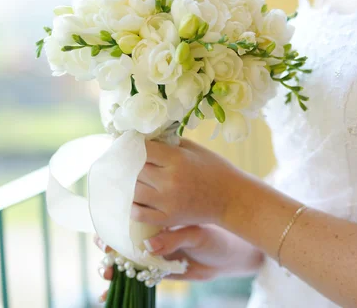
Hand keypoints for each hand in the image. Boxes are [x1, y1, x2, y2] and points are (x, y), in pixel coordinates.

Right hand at [94, 226, 263, 298]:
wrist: (230, 257)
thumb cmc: (216, 237)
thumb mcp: (197, 235)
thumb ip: (175, 239)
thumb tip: (149, 246)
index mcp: (160, 220)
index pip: (131, 220)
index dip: (113, 228)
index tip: (105, 237)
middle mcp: (154, 235)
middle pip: (122, 241)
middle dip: (108, 249)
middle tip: (106, 257)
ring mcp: (155, 254)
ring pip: (127, 261)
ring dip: (112, 268)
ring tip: (108, 274)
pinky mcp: (159, 272)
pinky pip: (137, 278)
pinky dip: (122, 287)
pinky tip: (107, 296)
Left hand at [131, 138, 252, 226]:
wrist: (232, 199)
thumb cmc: (215, 170)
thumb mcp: (195, 149)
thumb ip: (169, 143)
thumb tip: (145, 138)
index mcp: (177, 159)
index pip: (142, 149)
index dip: (132, 145)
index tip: (129, 143)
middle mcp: (169, 181)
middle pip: (133, 169)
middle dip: (128, 163)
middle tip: (124, 160)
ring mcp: (166, 202)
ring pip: (132, 191)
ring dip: (128, 184)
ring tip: (127, 179)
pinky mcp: (167, 218)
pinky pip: (138, 213)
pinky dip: (132, 206)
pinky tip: (134, 199)